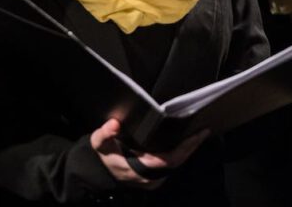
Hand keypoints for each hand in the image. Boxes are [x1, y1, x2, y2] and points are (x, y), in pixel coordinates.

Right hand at [90, 119, 208, 186]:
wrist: (104, 172)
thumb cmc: (104, 156)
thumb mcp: (99, 143)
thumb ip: (104, 133)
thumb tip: (114, 123)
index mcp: (139, 170)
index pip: (166, 161)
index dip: (181, 150)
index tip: (192, 136)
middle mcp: (151, 178)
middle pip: (176, 163)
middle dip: (190, 147)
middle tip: (202, 131)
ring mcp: (156, 179)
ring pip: (176, 164)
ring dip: (187, 149)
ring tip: (198, 132)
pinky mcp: (157, 175)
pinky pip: (172, 163)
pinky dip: (180, 152)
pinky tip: (186, 140)